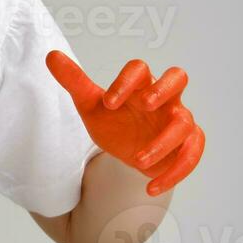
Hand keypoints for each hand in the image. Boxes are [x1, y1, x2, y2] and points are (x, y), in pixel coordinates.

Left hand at [44, 51, 204, 196]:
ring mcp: (178, 120)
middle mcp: (163, 99)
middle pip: (177, 77)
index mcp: (139, 86)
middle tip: (144, 104)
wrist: (128, 152)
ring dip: (164, 143)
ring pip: (184, 123)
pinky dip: (175, 173)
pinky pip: (191, 154)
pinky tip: (152, 187)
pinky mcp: (187, 145)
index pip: (140, 69)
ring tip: (138, 160)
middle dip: (163, 89)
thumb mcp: (90, 105)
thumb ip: (74, 81)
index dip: (126, 81)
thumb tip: (51, 55)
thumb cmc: (113, 122)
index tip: (108, 103)